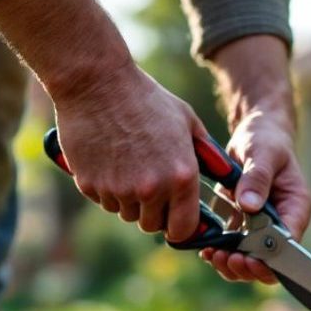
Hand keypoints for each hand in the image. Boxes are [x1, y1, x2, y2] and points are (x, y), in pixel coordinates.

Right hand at [52, 65, 205, 242]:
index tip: (175, 222)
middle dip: (152, 212)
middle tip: (150, 190)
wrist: (97, 82)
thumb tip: (220, 175)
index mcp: (181, 176)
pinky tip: (108, 161)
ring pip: (126, 213)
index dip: (180, 228)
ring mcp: (119, 189)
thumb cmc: (147, 99)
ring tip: (128, 168)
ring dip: (128, 200)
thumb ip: (205, 153)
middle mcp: (152, 189)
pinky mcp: (90, 184)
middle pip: (152, 225)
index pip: (183, 228)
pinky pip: (102, 200)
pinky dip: (105, 188)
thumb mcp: (188, 122)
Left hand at [198, 109, 310, 284]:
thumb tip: (250, 206)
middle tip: (225, 258)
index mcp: (296, 208)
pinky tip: (206, 249)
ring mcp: (263, 227)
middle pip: (270, 260)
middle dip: (247, 265)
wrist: (255, 134)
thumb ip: (257, 178)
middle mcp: (282, 223)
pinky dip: (221, 253)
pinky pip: (234, 248)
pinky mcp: (244, 225)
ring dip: (232, 264)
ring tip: (213, 256)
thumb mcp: (262, 153)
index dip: (269, 258)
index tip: (246, 257)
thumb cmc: (265, 140)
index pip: (289, 244)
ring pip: (251, 259)